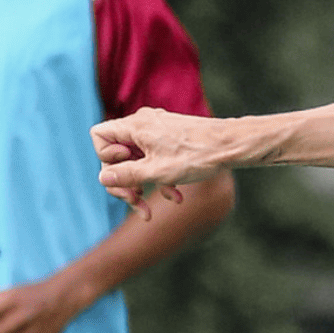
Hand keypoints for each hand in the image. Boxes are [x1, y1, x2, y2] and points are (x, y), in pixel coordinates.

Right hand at [91, 107, 214, 218]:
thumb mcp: (156, 172)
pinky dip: (160, 177)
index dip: (105, 158)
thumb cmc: (197, 156)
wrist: (234, 146)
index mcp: (136, 126)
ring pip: (137, 160)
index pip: (99, 136)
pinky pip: (155, 158)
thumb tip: (102, 179)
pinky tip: (175, 196)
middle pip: (117, 153)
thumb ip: (125, 176)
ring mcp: (159, 131)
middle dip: (124, 180)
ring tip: (149, 207)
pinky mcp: (172, 140)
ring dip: (142, 184)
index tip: (125, 170)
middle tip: (135, 200)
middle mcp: (144, 124)